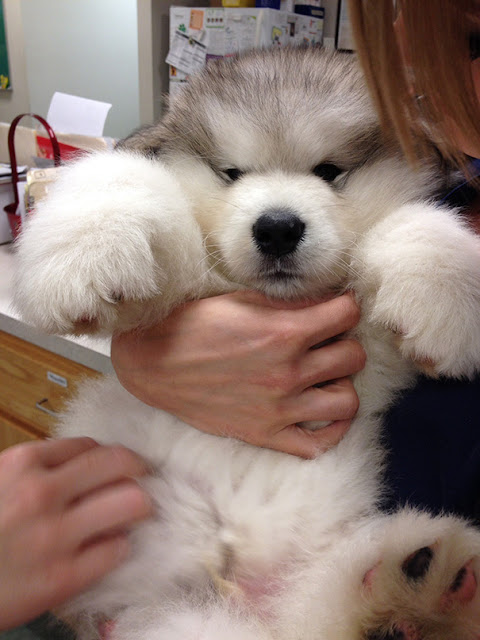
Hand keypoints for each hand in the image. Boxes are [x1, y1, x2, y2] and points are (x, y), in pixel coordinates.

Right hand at [0, 437, 152, 629]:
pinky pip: (117, 550)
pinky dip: (119, 547)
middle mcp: (41, 492)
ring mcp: (54, 535)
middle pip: (119, 463)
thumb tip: (83, 465)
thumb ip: (36, 470)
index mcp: (22, 463)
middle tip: (142, 480)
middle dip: (137, 470)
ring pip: (130, 502)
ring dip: (137, 507)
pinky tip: (109, 548)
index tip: (116, 466)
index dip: (109, 456)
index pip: (90, 445)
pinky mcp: (62, 578)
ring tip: (134, 513)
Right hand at [111, 291, 364, 457]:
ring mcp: (280, 408)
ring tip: (325, 375)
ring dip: (341, 384)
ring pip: (347, 401)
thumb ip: (289, 304)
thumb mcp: (243, 300)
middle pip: (354, 356)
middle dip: (345, 341)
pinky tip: (320, 410)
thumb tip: (324, 301)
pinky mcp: (266, 434)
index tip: (337, 306)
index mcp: (285, 332)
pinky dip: (329, 429)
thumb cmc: (194, 324)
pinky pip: (318, 444)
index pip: (348, 314)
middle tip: (327, 340)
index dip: (345, 305)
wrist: (154, 362)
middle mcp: (289, 372)